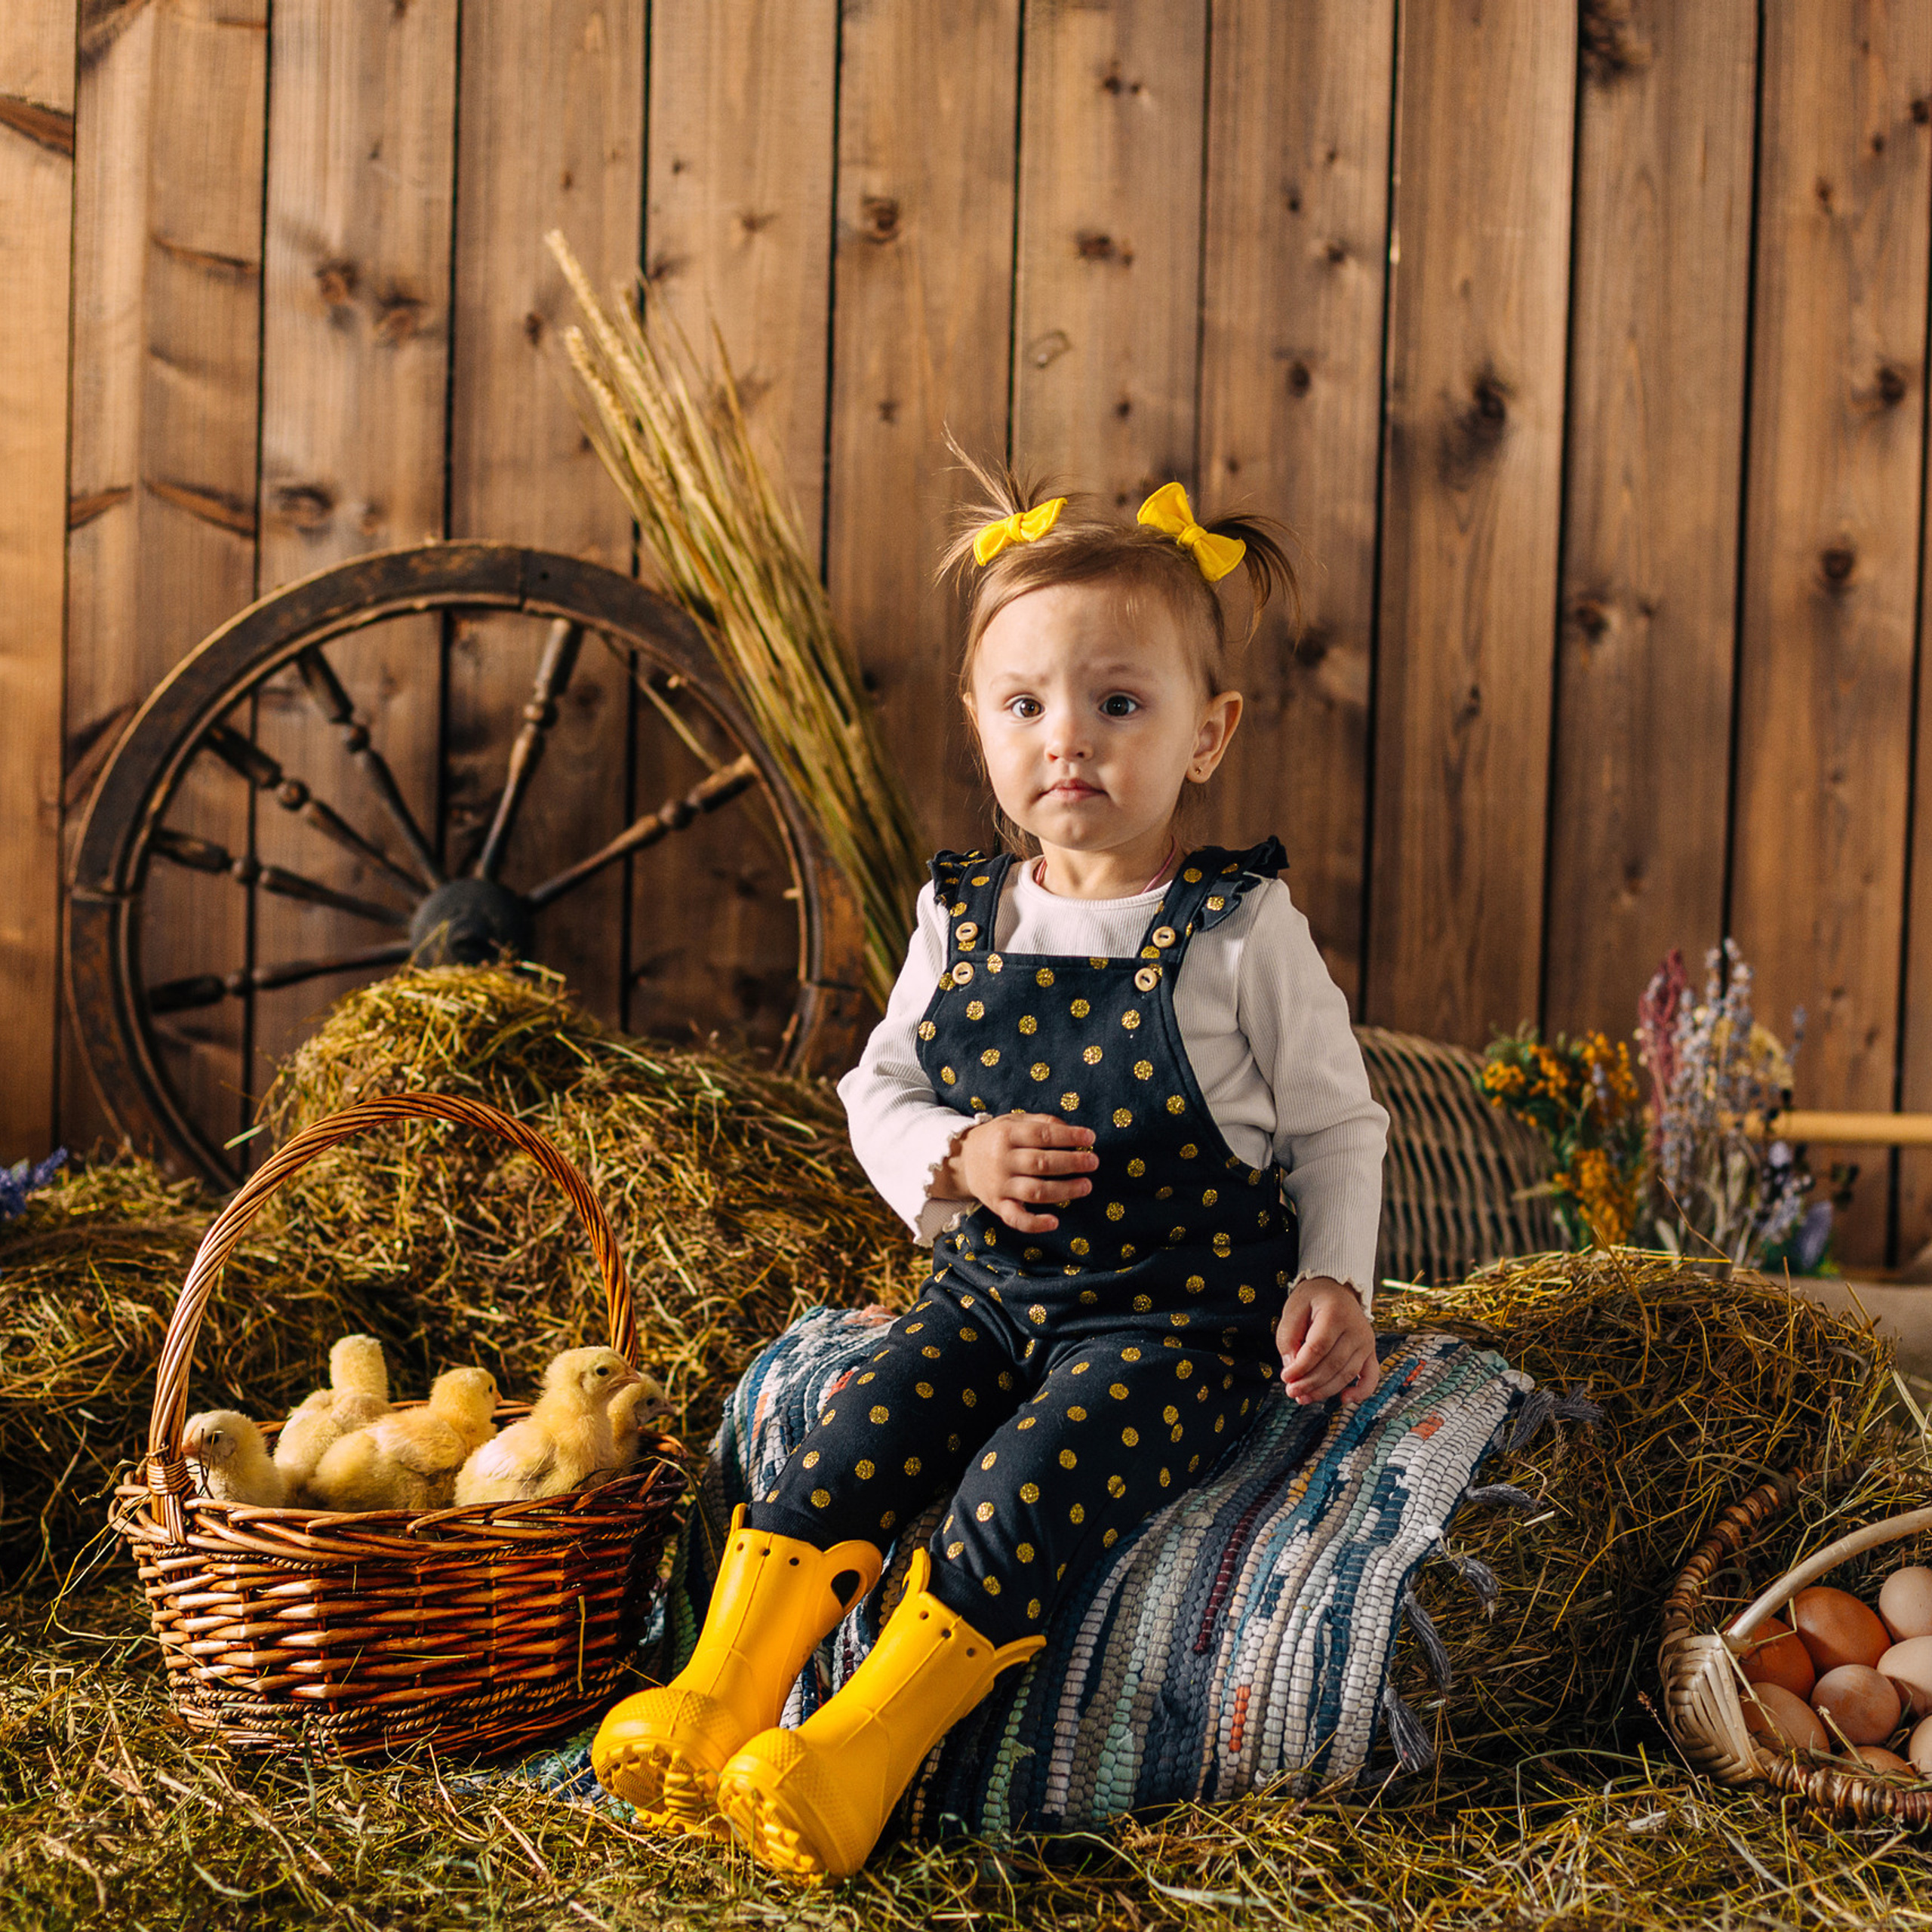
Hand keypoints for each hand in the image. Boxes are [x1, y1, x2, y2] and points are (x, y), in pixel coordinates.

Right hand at [936, 1111, 1097, 1233]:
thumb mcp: (1013, 1121)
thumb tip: (1071, 1131)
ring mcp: (999, 1185)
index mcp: (1006, 1134)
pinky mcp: (997, 1205)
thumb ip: (1042, 1122)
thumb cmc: (997, 1139)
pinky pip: (1016, 1218)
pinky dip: (1035, 1224)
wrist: (961, 1160)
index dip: (1069, 1136)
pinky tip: (1054, 1222)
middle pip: (1041, 1163)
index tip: (1090, 1137)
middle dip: (1071, 1162)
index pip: (1042, 1134)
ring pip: (1035, 1191)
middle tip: (1093, 1162)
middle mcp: (1002, 1160)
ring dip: (1064, 1190)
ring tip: (1086, 1185)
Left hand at [1274, 1277, 1378, 1405]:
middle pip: (1333, 1364)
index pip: (1318, 1348)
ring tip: (1304, 1398)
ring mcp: (1367, 1341)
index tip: (1285, 1377)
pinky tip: (1343, 1400)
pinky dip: (1361, 1392)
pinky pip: (1371, 1377)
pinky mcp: (1370, 1352)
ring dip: (1325, 1390)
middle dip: (1310, 1382)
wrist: (1336, 1289)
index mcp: (1336, 1313)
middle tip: (1291, 1392)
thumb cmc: (1311, 1299)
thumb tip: (1292, 1369)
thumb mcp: (1292, 1309)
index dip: (1301, 1367)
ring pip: (1347, 1373)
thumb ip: (1288, 1338)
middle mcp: (1357, 1328)